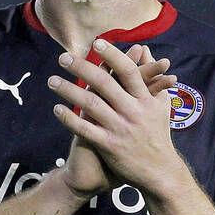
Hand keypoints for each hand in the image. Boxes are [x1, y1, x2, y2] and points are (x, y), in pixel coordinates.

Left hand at [49, 38, 181, 200]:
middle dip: (81, 67)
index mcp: (145, 99)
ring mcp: (120, 129)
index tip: (96, 43)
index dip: (112, 55)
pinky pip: (84, 129)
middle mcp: (133, 111)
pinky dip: (69, 118)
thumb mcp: (161, 104)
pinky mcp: (109, 146)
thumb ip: (152, 76)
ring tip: (52, 81)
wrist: (160, 172)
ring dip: (68, 90)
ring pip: (90, 104)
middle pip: (104, 83)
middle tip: (62, 58)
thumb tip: (145, 50)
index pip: (127, 71)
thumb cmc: (159, 134)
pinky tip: (56, 109)